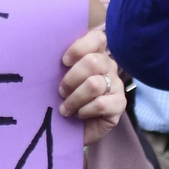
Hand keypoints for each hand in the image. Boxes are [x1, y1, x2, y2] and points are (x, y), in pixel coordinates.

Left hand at [58, 28, 126, 143]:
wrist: (73, 129)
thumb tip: (48, 55)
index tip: (64, 62)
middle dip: (71, 78)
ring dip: (74, 99)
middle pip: (93, 61)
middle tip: (61, 91)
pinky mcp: (120, 104)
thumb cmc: (65, 99)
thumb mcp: (60, 79)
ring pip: (94, 84)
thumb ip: (61, 66)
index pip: (97, 38)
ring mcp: (117, 85)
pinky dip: (84, 111)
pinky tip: (79, 115)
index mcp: (96, 55)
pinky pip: (101, 104)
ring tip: (65, 108)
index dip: (79, 48)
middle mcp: (109, 67)